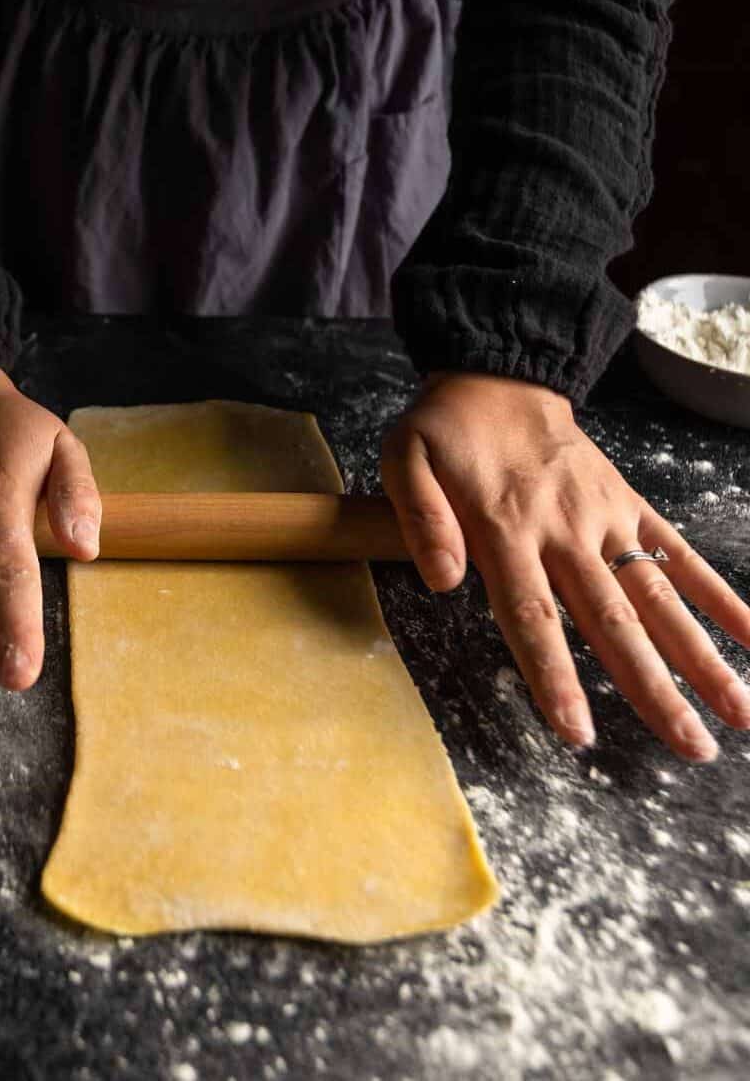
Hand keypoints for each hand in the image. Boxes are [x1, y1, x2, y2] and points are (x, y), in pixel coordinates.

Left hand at [380, 371, 749, 761]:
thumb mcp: (405, 459)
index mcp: (506, 529)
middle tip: (692, 747)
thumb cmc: (446, 430)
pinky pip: (680, 550)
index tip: (578, 732)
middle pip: (613, 620)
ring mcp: (605, 518)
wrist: (499, 375)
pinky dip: (720, 594)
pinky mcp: (628, 504)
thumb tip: (443, 583)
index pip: (533, 616)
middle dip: (653, 688)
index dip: (555, 676)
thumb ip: (421, 520)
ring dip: (701, 655)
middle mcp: (565, 531)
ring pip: (658, 595)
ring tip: (740, 712)